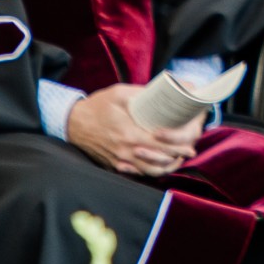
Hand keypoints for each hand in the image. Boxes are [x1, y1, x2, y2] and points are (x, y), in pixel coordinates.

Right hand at [65, 84, 198, 176]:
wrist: (72, 123)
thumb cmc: (98, 106)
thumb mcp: (120, 94)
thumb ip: (143, 95)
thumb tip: (166, 91)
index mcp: (128, 134)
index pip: (160, 145)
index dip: (177, 147)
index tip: (190, 145)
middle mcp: (125, 151)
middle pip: (157, 160)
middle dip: (176, 157)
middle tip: (189, 152)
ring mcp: (119, 161)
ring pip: (148, 170)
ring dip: (166, 167)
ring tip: (178, 159)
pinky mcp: (114, 165)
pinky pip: (137, 172)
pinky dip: (151, 170)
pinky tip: (159, 164)